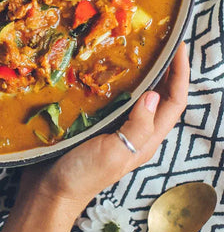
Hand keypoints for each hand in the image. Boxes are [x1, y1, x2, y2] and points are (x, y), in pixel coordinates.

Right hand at [22, 41, 188, 208]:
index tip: (178, 47)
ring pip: (139, 94)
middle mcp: (136, 131)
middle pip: (162, 96)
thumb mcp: (115, 152)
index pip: (175, 102)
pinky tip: (106, 67)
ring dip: (144, 72)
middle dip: (167, 69)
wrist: (50, 191)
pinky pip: (115, 98)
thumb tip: (154, 93)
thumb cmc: (83, 175)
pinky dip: (118, 80)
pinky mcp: (97, 123)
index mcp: (146, 139)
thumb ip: (137, 126)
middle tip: (161, 41)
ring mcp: (117, 127)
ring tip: (139, 48)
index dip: (180, 74)